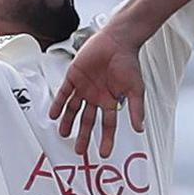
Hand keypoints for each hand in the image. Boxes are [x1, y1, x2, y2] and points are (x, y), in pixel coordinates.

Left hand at [48, 28, 145, 156]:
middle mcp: (96, 96)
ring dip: (68, 121)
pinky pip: (64, 93)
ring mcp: (84, 87)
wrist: (117, 41)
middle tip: (78, 150)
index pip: (108, 125)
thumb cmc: (128, 62)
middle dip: (83, 135)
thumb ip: (136, 109)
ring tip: (63, 133)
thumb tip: (140, 129)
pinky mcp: (74, 77)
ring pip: (73, 109)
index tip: (103, 153)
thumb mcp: (135, 89)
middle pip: (88, 121)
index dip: (106, 139)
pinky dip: (58, 104)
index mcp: (110, 101)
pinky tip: (54, 114)